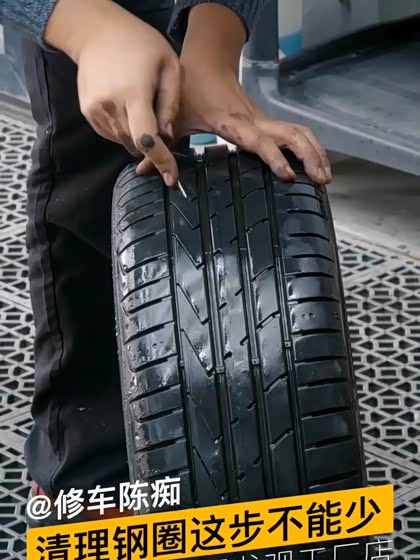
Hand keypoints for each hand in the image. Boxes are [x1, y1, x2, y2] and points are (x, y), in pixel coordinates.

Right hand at [45, 0, 180, 185]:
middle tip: (160, 125)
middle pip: (137, 145)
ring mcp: (96, 111)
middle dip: (153, 146)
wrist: (97, 32)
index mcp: (134, 94)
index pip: (147, 140)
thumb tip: (168, 137)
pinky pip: (112, 135)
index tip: (171, 177)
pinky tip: (127, 109)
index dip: (161, 161)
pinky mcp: (88, 113)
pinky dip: (124, 130)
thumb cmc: (140, 45)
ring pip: (124, 143)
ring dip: (138, 137)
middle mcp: (111, 106)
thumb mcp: (169, 66)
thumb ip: (171, 105)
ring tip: (141, 108)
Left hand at [137, 4, 330, 185]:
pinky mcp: (266, 121)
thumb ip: (161, 144)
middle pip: (290, 135)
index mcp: (233, 122)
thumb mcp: (174, 117)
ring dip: (314, 152)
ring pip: (298, 133)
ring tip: (325, 177)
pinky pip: (294, 132)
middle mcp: (253, 120)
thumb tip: (146, 171)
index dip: (273, 156)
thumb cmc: (191, 90)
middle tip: (319, 180)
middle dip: (308, 156)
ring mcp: (263, 120)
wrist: (207, 63)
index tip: (286, 175)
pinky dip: (309, 146)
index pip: (258, 140)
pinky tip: (316, 163)